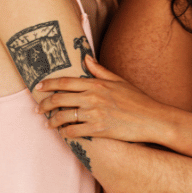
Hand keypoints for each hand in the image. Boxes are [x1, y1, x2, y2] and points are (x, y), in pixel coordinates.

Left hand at [36, 56, 172, 143]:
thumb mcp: (120, 81)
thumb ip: (100, 70)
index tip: (39, 87)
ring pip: (63, 117)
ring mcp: (95, 113)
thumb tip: (85, 58)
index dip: (49, 84)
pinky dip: (65, 133)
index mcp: (97, 84)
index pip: (66, 82)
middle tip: (39, 109)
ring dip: (52, 121)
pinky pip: (73, 132)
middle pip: (59, 99)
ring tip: (49, 124)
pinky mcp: (98, 129)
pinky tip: (64, 134)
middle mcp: (93, 97)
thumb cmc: (138, 100)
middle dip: (44, 104)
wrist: (153, 119)